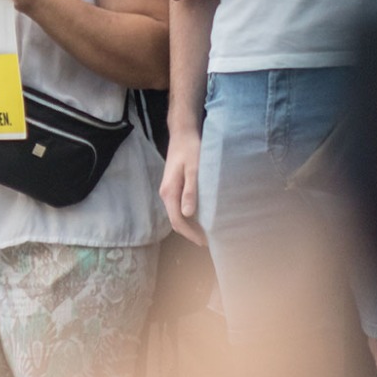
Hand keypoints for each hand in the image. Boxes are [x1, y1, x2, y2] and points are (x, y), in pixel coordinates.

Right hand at [159, 128, 206, 245]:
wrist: (182, 134)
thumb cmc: (191, 150)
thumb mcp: (194, 170)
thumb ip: (190, 191)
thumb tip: (186, 213)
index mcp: (169, 192)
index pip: (177, 221)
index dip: (191, 234)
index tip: (206, 242)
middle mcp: (165, 193)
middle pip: (175, 220)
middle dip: (190, 233)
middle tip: (210, 240)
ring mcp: (168, 190)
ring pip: (177, 214)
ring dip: (190, 225)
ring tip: (208, 231)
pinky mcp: (173, 186)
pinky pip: (179, 207)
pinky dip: (189, 216)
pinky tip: (202, 216)